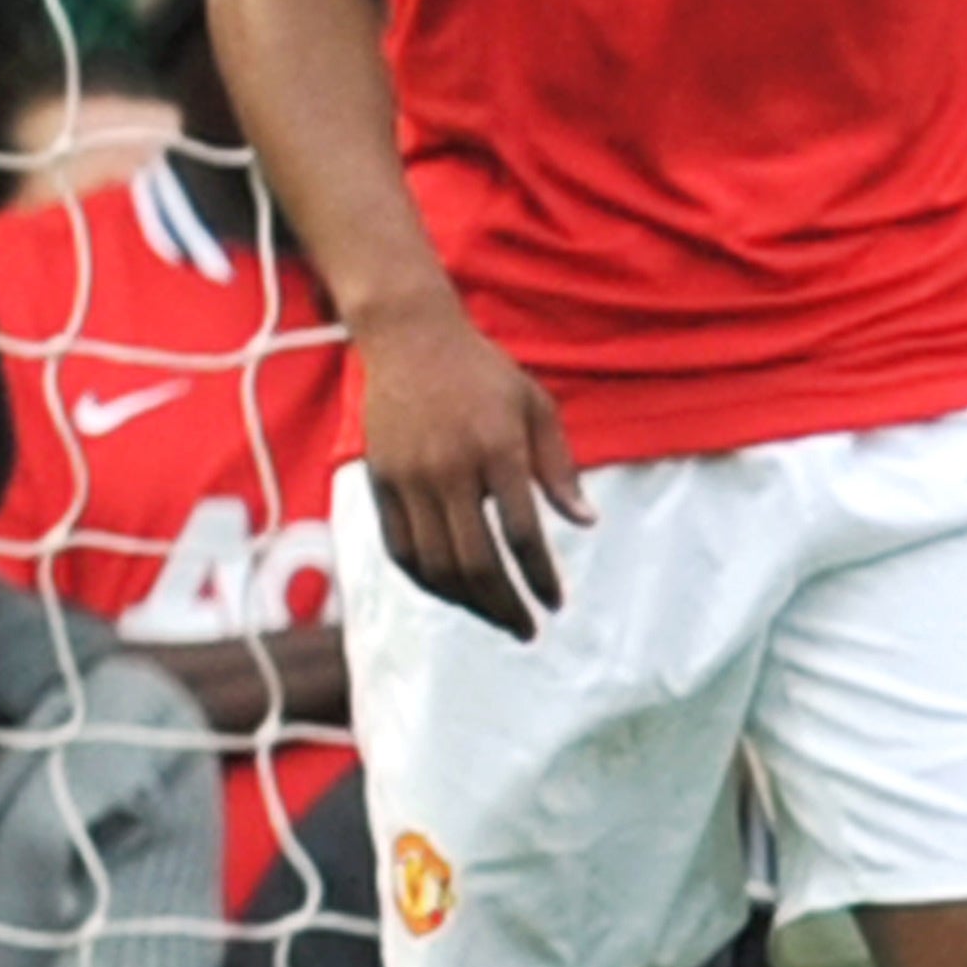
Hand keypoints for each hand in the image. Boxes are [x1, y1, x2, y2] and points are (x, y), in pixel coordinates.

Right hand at [350, 290, 587, 634]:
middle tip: (527, 629)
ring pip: (435, 564)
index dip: (540, 576)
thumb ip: (559, 467)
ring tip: (493, 616)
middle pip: (475, 561)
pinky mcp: (381, 482)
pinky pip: (400, 549)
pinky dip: (426, 580)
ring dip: (467, 602)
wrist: (410, 337)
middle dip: (505, 606)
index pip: (521, 533)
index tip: (555, 602)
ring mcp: (409, 478)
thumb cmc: (483, 372)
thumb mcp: (536, 406)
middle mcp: (450, 468)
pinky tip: (451, 592)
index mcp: (496, 448)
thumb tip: (585, 521)